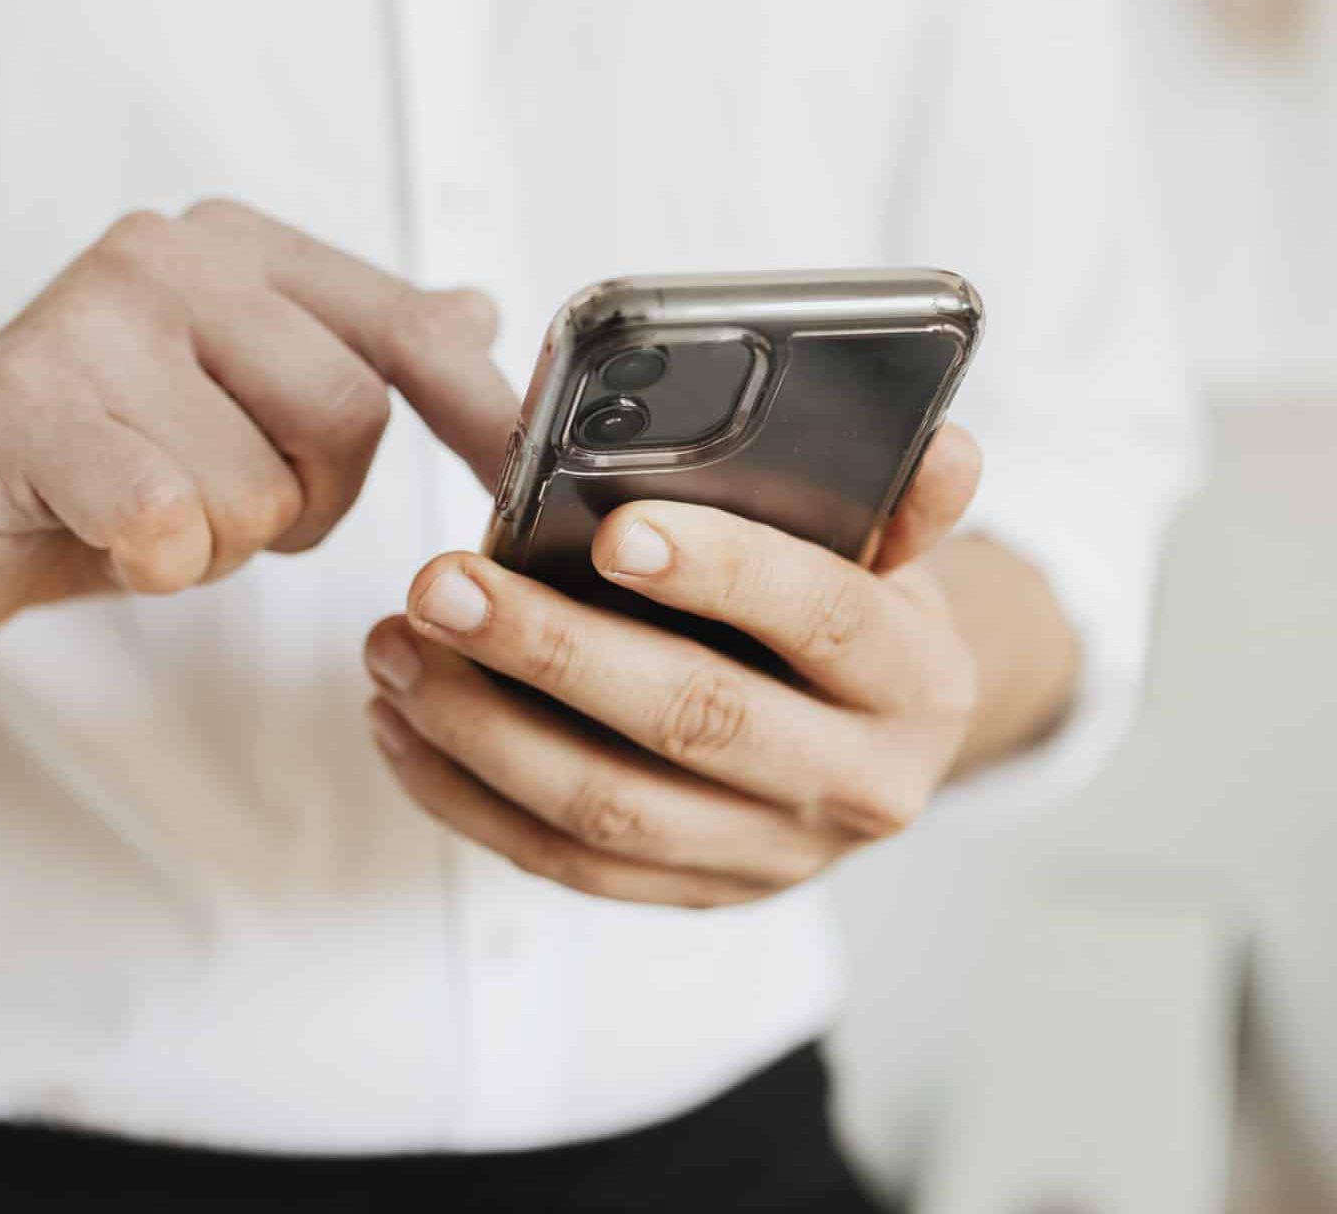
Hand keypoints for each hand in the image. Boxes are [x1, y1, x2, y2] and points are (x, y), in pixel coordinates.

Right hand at [0, 200, 514, 644]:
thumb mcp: (237, 401)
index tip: (517, 487)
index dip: (477, 415)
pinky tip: (101, 539)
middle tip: (218, 508)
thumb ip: (353, 354)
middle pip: (349, 415)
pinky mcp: (27, 408)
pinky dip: (154, 563)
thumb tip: (478, 312)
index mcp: (236, 247)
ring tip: (144, 516)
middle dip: (306, 503)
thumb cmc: (89, 465)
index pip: (405, 328)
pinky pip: (168, 522)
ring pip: (262, 489)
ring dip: (219, 544)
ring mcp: (91, 320)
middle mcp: (169, 254)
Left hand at [361, 427, 985, 906]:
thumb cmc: (860, 614)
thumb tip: (939, 440)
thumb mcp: (896, 550)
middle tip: (443, 583)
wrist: (879, 741)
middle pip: (695, 719)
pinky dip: (466, 796)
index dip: (723, 572)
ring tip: (397, 645)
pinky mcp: (692, 897)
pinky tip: (401, 722)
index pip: (826, 619)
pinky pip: (562, 864)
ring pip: (609, 808)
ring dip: (481, 727)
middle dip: (552, 649)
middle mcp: (855, 785)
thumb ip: (898, 500)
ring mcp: (770, 856)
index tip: (613, 528)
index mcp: (916, 682)